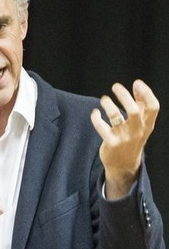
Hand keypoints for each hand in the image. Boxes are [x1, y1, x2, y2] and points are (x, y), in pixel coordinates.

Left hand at [91, 79, 159, 198]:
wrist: (123, 165)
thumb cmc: (132, 138)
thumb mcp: (141, 124)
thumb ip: (141, 104)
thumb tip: (138, 84)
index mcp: (147, 125)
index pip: (153, 107)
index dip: (146, 93)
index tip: (136, 83)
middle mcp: (137, 131)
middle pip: (133, 110)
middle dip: (124, 95)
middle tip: (115, 86)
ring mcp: (124, 138)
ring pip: (115, 116)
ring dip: (108, 104)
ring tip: (104, 99)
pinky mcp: (111, 143)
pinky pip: (101, 126)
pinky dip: (96, 117)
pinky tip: (95, 113)